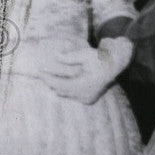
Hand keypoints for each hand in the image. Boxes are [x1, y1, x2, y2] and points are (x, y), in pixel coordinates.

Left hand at [17, 37, 133, 104]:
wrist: (113, 66)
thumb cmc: (100, 58)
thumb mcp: (86, 54)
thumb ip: (71, 57)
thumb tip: (57, 57)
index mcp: (86, 83)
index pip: (62, 84)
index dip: (49, 79)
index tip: (40, 72)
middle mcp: (87, 93)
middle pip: (61, 91)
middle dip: (50, 82)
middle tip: (41, 74)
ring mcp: (88, 98)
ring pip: (65, 94)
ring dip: (56, 86)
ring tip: (48, 77)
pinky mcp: (88, 100)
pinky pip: (71, 96)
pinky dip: (65, 90)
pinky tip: (60, 82)